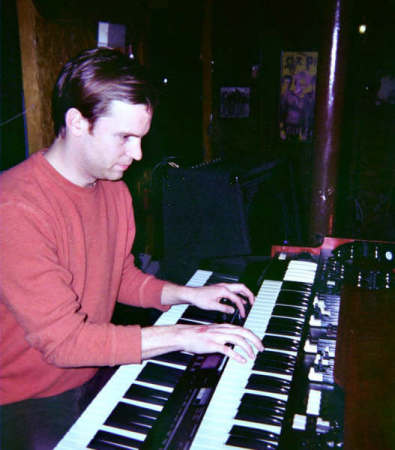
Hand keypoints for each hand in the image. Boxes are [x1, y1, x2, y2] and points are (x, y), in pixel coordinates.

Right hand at [141, 323, 263, 363]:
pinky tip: (241, 360)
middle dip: (255, 341)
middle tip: (261, 349)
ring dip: (248, 348)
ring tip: (252, 356)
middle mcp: (223, 330)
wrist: (185, 335)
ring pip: (238, 340)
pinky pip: (227, 349)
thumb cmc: (199, 335)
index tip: (259, 344)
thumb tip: (236, 342)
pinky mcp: (213, 344)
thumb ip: (226, 335)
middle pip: (244, 333)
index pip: (244, 329)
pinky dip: (236, 355)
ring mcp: (218, 336)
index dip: (254, 337)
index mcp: (225, 327)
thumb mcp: (215, 332)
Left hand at [186, 283, 254, 317]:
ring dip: (244, 294)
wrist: (192, 294)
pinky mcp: (220, 289)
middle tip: (254, 302)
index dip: (241, 308)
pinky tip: (238, 301)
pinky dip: (238, 295)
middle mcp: (224, 286)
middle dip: (249, 295)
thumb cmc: (199, 298)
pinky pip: (233, 290)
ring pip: (238, 288)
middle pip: (242, 288)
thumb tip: (232, 311)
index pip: (237, 299)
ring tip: (249, 301)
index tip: (243, 314)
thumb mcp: (212, 306)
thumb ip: (224, 308)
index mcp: (224, 290)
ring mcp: (222, 286)